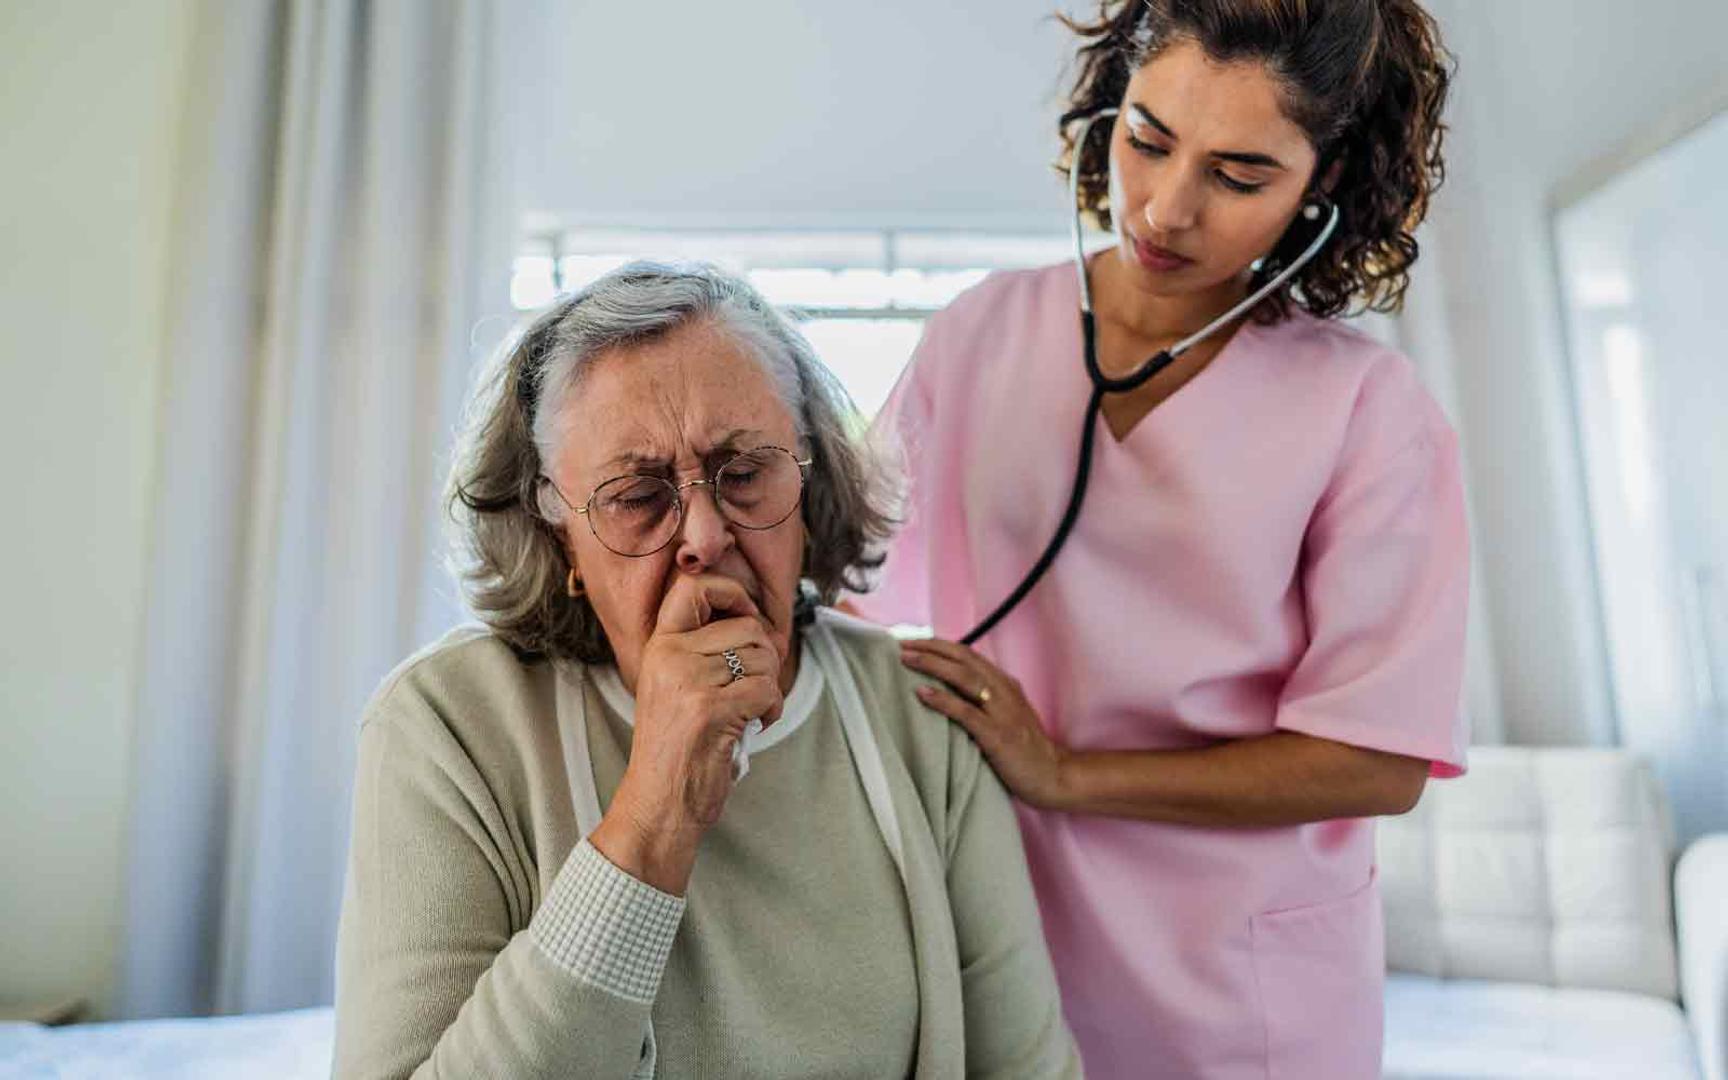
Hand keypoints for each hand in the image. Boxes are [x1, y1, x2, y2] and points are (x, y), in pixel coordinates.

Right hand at [593, 574, 783, 892]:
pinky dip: (773, 709)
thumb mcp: (679, 688)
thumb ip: (710, 652)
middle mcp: (670, 656)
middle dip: (766, 658)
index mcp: (660, 647)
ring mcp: (689, 681)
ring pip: (763, 657)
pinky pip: (767, 689)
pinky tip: (758, 724)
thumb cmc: (678, 749)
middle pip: (748, 627)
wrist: (659, 803)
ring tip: (752, 711)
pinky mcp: (711, 708)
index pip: (693, 586)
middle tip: (754, 689)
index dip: (732, 592)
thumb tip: (771, 630)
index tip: (746, 617)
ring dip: (770, 687)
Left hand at [900, 638, 1070, 809]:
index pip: (967, 653)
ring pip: (963, 677)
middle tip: (900, 643)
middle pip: (963, 658)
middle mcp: (1003, 690)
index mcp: (1004, 684)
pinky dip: (943, 700)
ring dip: (932, 665)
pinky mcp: (998, 735)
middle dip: (930, 647)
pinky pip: (966, 712)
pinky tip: (922, 694)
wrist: (1053, 776)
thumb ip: (982, 700)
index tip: (911, 640)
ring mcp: (1002, 711)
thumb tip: (945, 690)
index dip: (938, 644)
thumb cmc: (1023, 749)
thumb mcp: (1004, 715)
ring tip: (906, 659)